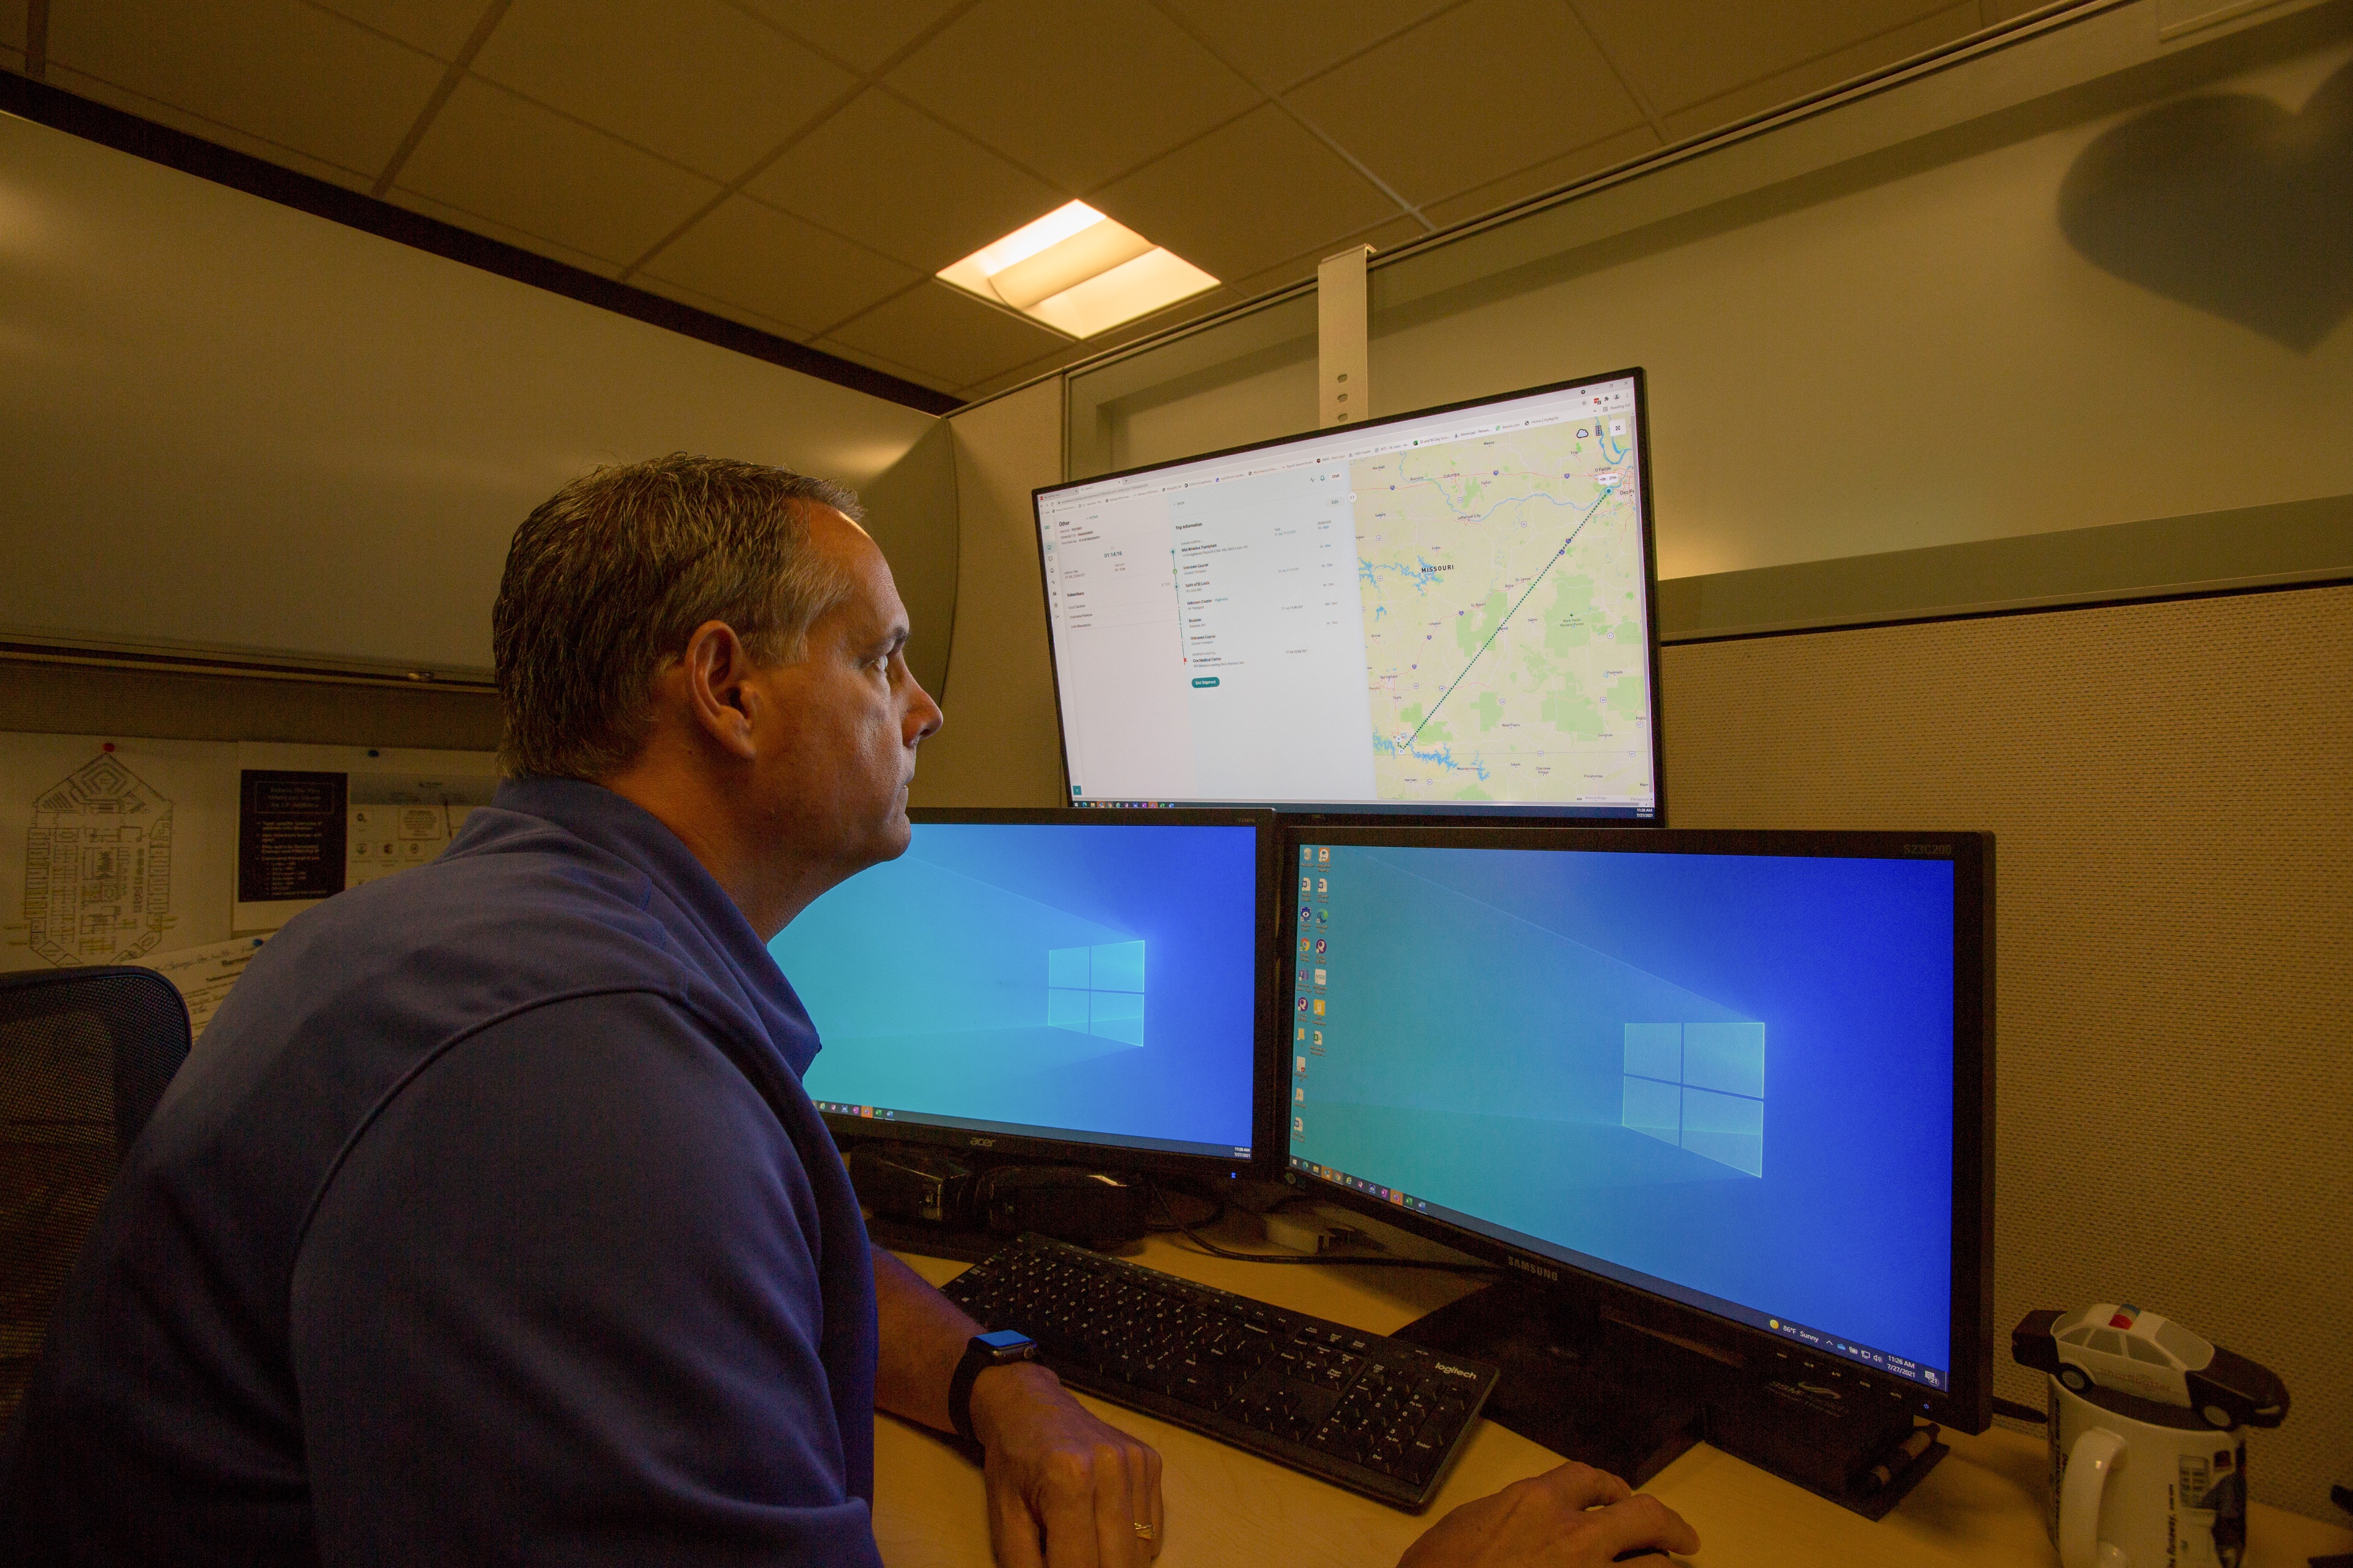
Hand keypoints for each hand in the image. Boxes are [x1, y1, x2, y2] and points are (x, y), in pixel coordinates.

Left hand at [967, 1361, 1164, 1567]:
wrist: (1028, 1406)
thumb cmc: (1013, 1464)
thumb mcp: (1005, 1520)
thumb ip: (1026, 1567)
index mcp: (1067, 1478)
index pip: (1079, 1566)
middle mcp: (1109, 1466)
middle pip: (1118, 1563)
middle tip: (1071, 1562)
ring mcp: (1135, 1461)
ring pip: (1141, 1552)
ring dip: (1113, 1563)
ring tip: (1084, 1546)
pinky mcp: (1150, 1461)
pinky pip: (1153, 1530)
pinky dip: (1130, 1544)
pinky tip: (1102, 1527)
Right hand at [1396, 1461, 1698, 1567]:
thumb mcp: (1464, 1526)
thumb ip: (1502, 1515)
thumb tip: (1512, 1520)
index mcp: (1536, 1504)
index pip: (1588, 1479)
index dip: (1611, 1487)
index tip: (1618, 1498)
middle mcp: (1573, 1537)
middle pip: (1643, 1517)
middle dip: (1669, 1526)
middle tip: (1683, 1538)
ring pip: (1652, 1567)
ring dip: (1661, 1566)